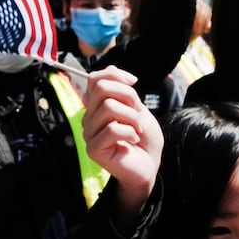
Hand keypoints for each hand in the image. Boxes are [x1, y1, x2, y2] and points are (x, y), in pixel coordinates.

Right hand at [82, 67, 162, 219]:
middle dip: (128, 97)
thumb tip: (117, 73)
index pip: (95, 78)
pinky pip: (112, 129)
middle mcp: (88, 116)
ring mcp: (88, 132)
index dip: (116, 76)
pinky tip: (133, 141)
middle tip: (138, 115)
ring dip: (132, 118)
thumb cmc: (143, 137)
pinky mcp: (92, 148)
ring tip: (137, 130)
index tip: (135, 84)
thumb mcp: (137, 107)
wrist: (149, 164)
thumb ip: (123, 89)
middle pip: (102, 88)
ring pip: (109, 107)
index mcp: (97, 105)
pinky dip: (130, 133)